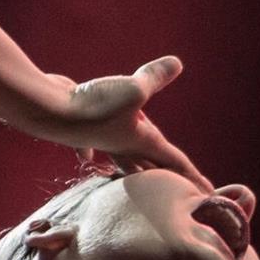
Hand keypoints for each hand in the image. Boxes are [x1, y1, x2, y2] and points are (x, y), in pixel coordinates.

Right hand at [37, 58, 212, 190]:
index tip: (210, 197)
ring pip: (122, 160)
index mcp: (141, 142)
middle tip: (181, 195)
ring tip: (141, 180)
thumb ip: (154, 77)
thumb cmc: (94, 105)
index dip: (194, 177)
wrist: (49, 112)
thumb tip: (177, 63)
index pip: (175, 162)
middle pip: (151, 168)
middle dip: (167, 182)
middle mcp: (123, 146)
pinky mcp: (83, 130)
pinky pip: (92, 146)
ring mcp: (102, 141)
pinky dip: (92, 154)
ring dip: (133, 171)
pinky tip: (89, 159)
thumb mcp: (133, 89)